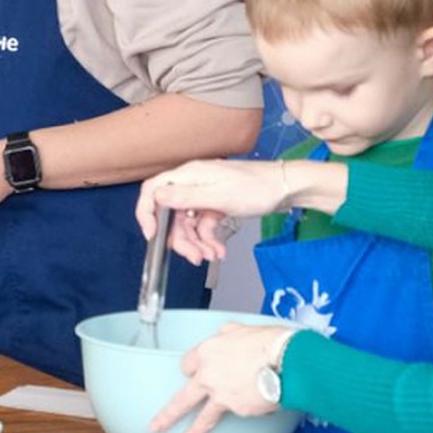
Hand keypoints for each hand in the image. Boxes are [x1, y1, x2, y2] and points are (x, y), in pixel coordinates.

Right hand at [136, 159, 291, 262]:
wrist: (286, 188)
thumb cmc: (256, 188)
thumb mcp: (219, 196)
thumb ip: (185, 197)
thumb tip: (157, 197)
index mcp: (188, 175)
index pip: (153, 190)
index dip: (146, 213)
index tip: (151, 236)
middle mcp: (192, 184)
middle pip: (171, 214)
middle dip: (180, 239)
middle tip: (194, 257)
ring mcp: (203, 195)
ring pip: (187, 224)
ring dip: (196, 243)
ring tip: (211, 256)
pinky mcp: (215, 204)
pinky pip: (202, 225)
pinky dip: (208, 240)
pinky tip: (219, 251)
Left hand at [150, 323, 295, 432]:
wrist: (285, 360)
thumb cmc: (265, 341)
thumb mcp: (237, 329)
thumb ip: (224, 337)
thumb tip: (225, 339)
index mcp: (205, 353)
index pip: (187, 365)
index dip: (192, 369)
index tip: (192, 373)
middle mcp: (208, 376)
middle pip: (182, 399)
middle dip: (167, 415)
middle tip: (155, 427)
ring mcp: (222, 397)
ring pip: (204, 419)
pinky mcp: (240, 411)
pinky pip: (239, 411)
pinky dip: (245, 407)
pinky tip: (257, 399)